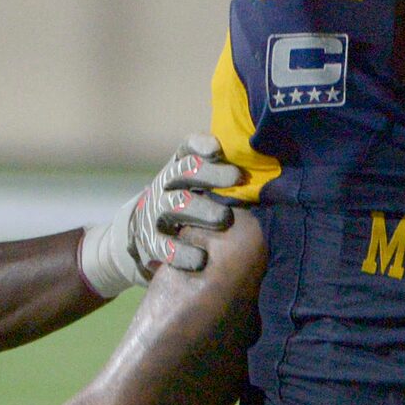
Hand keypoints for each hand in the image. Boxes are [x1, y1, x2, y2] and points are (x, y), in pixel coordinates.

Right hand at [78, 134, 240, 295]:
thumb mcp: (198, 186)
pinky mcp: (152, 242)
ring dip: (202, 210)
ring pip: (176, 204)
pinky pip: (165, 246)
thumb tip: (257, 171)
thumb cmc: (188, 204)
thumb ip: (222, 176)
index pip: (187, 149)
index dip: (201, 146)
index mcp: (178, 168)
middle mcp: (165, 186)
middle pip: (183, 172)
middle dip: (211, 173)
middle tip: (238, 178)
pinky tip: (201, 258)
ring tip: (225, 218)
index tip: (218, 149)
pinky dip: (183, 253)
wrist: (147, 231)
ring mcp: (156, 212)